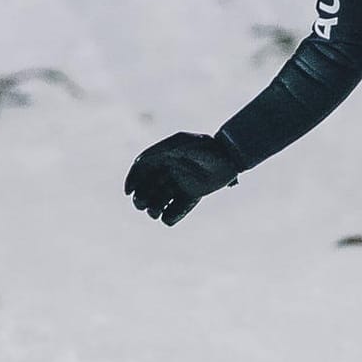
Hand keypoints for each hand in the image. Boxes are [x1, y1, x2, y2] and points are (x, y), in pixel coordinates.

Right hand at [124, 132, 240, 225]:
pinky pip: (175, 211)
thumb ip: (171, 150)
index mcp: (163, 157)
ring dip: (152, 209)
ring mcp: (179, 185)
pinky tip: (169, 216)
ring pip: (158, 201)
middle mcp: (168, 172)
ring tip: (155, 212)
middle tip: (142, 204)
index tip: (129, 192)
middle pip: (145, 188)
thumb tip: (150, 159)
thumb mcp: (190, 144)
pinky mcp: (190, 196)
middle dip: (140, 198)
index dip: (132, 180)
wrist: (232, 157)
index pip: (140, 170)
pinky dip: (170, 217)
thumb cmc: (210, 147)